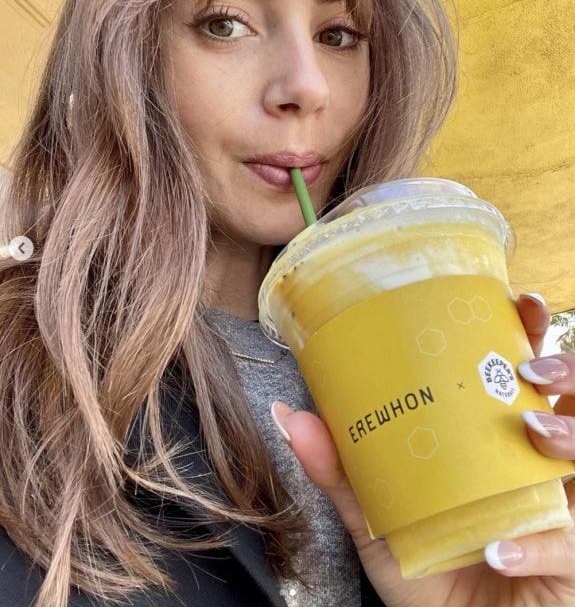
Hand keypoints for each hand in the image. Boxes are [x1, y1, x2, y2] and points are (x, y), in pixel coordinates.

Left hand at [272, 293, 574, 606]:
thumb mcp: (378, 518)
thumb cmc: (426, 570)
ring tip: (528, 429)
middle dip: (565, 370)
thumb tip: (288, 414)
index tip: (515, 301)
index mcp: (499, 442)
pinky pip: (572, 546)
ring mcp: (564, 512)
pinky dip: (541, 544)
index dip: (529, 333)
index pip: (525, 374)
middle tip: (530, 365)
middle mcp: (539, 467)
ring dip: (567, 434)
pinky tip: (499, 549)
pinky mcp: (572, 562)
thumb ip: (341, 471)